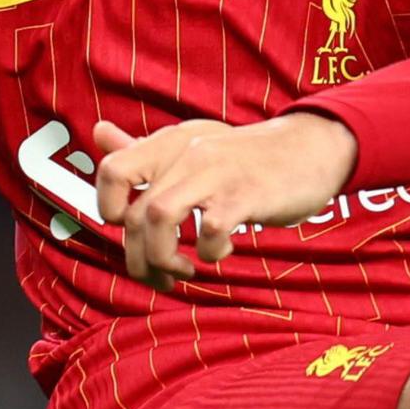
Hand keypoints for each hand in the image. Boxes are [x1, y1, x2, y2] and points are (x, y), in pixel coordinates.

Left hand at [88, 111, 359, 290]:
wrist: (311, 147)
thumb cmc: (246, 157)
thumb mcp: (191, 143)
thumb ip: (143, 147)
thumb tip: (99, 132)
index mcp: (169, 143)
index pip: (112, 171)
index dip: (109, 210)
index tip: (130, 232)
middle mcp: (187, 154)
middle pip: (135, 214)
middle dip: (139, 259)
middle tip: (160, 276)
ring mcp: (216, 173)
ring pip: (158, 218)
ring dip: (163, 258)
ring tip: (183, 270)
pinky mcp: (246, 195)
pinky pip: (210, 231)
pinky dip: (211, 254)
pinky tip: (222, 253)